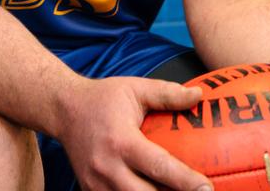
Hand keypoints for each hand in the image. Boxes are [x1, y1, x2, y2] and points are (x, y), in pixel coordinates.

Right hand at [53, 75, 211, 190]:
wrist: (62, 110)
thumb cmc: (103, 99)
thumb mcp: (135, 89)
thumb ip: (168, 94)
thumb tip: (199, 95)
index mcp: (121, 141)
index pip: (159, 167)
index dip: (186, 181)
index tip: (207, 188)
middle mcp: (107, 168)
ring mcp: (96, 184)